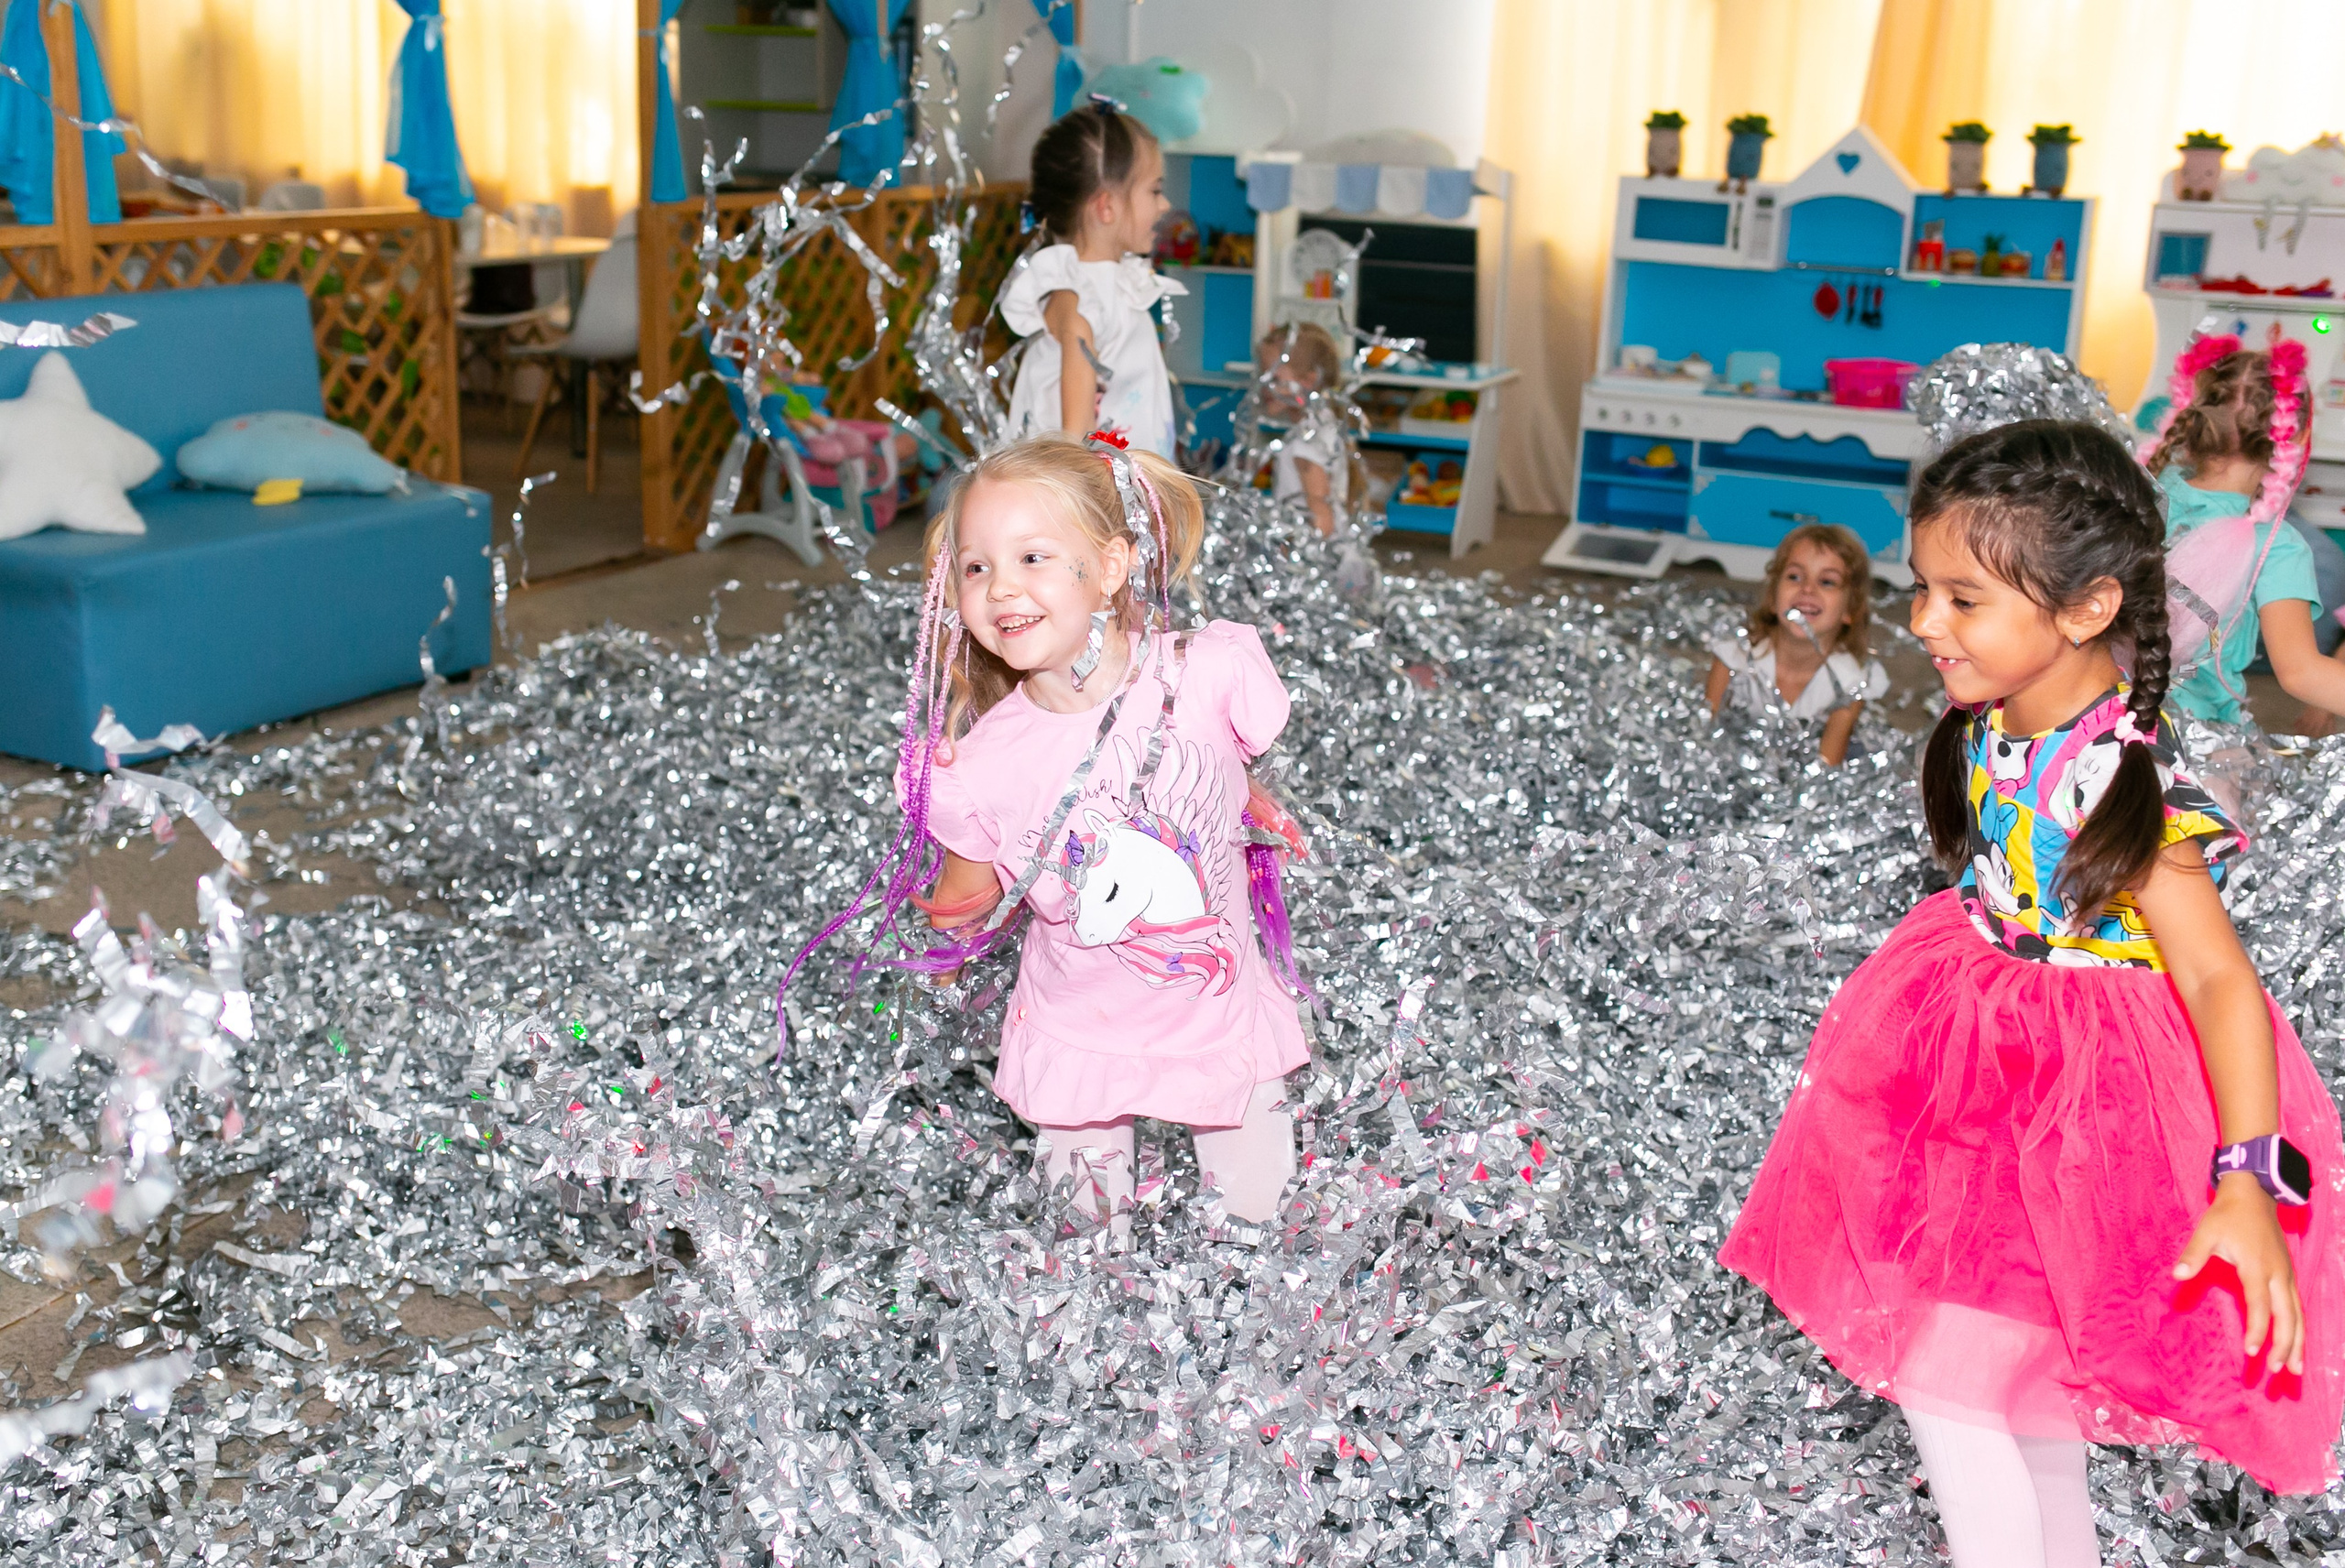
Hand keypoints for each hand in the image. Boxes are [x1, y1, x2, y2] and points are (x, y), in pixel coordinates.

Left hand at [2173, 1173, 2304, 1376]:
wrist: (2254, 1195)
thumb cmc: (2228, 1215)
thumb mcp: (2206, 1231)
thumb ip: (2193, 1255)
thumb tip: (2176, 1275)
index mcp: (2257, 1267)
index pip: (2260, 1306)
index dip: (2257, 1330)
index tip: (2251, 1352)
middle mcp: (2278, 1275)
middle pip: (2287, 1317)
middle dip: (2285, 1346)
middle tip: (2278, 1371)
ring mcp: (2287, 1276)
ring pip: (2298, 1315)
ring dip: (2297, 1343)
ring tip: (2296, 1371)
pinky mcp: (2288, 1276)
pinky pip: (2297, 1308)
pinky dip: (2298, 1328)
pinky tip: (2296, 1344)